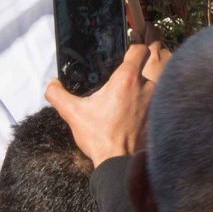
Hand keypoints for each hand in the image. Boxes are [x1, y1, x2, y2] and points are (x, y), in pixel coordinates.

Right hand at [45, 42, 153, 166]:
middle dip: (132, 77)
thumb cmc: (100, 137)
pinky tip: (133, 118)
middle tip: (118, 89)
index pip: (139, 50)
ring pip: (150, 87)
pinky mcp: (161, 115)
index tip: (126, 54)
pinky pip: (156, 103)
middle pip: (144, 69)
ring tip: (124, 106)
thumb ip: (58, 95)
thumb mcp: (73, 114)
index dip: (133, 48)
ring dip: (140, 93)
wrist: (120, 163)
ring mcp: (157, 101)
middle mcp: (147, 86)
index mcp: (127, 79)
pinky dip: (147, 107)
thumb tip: (51, 84)